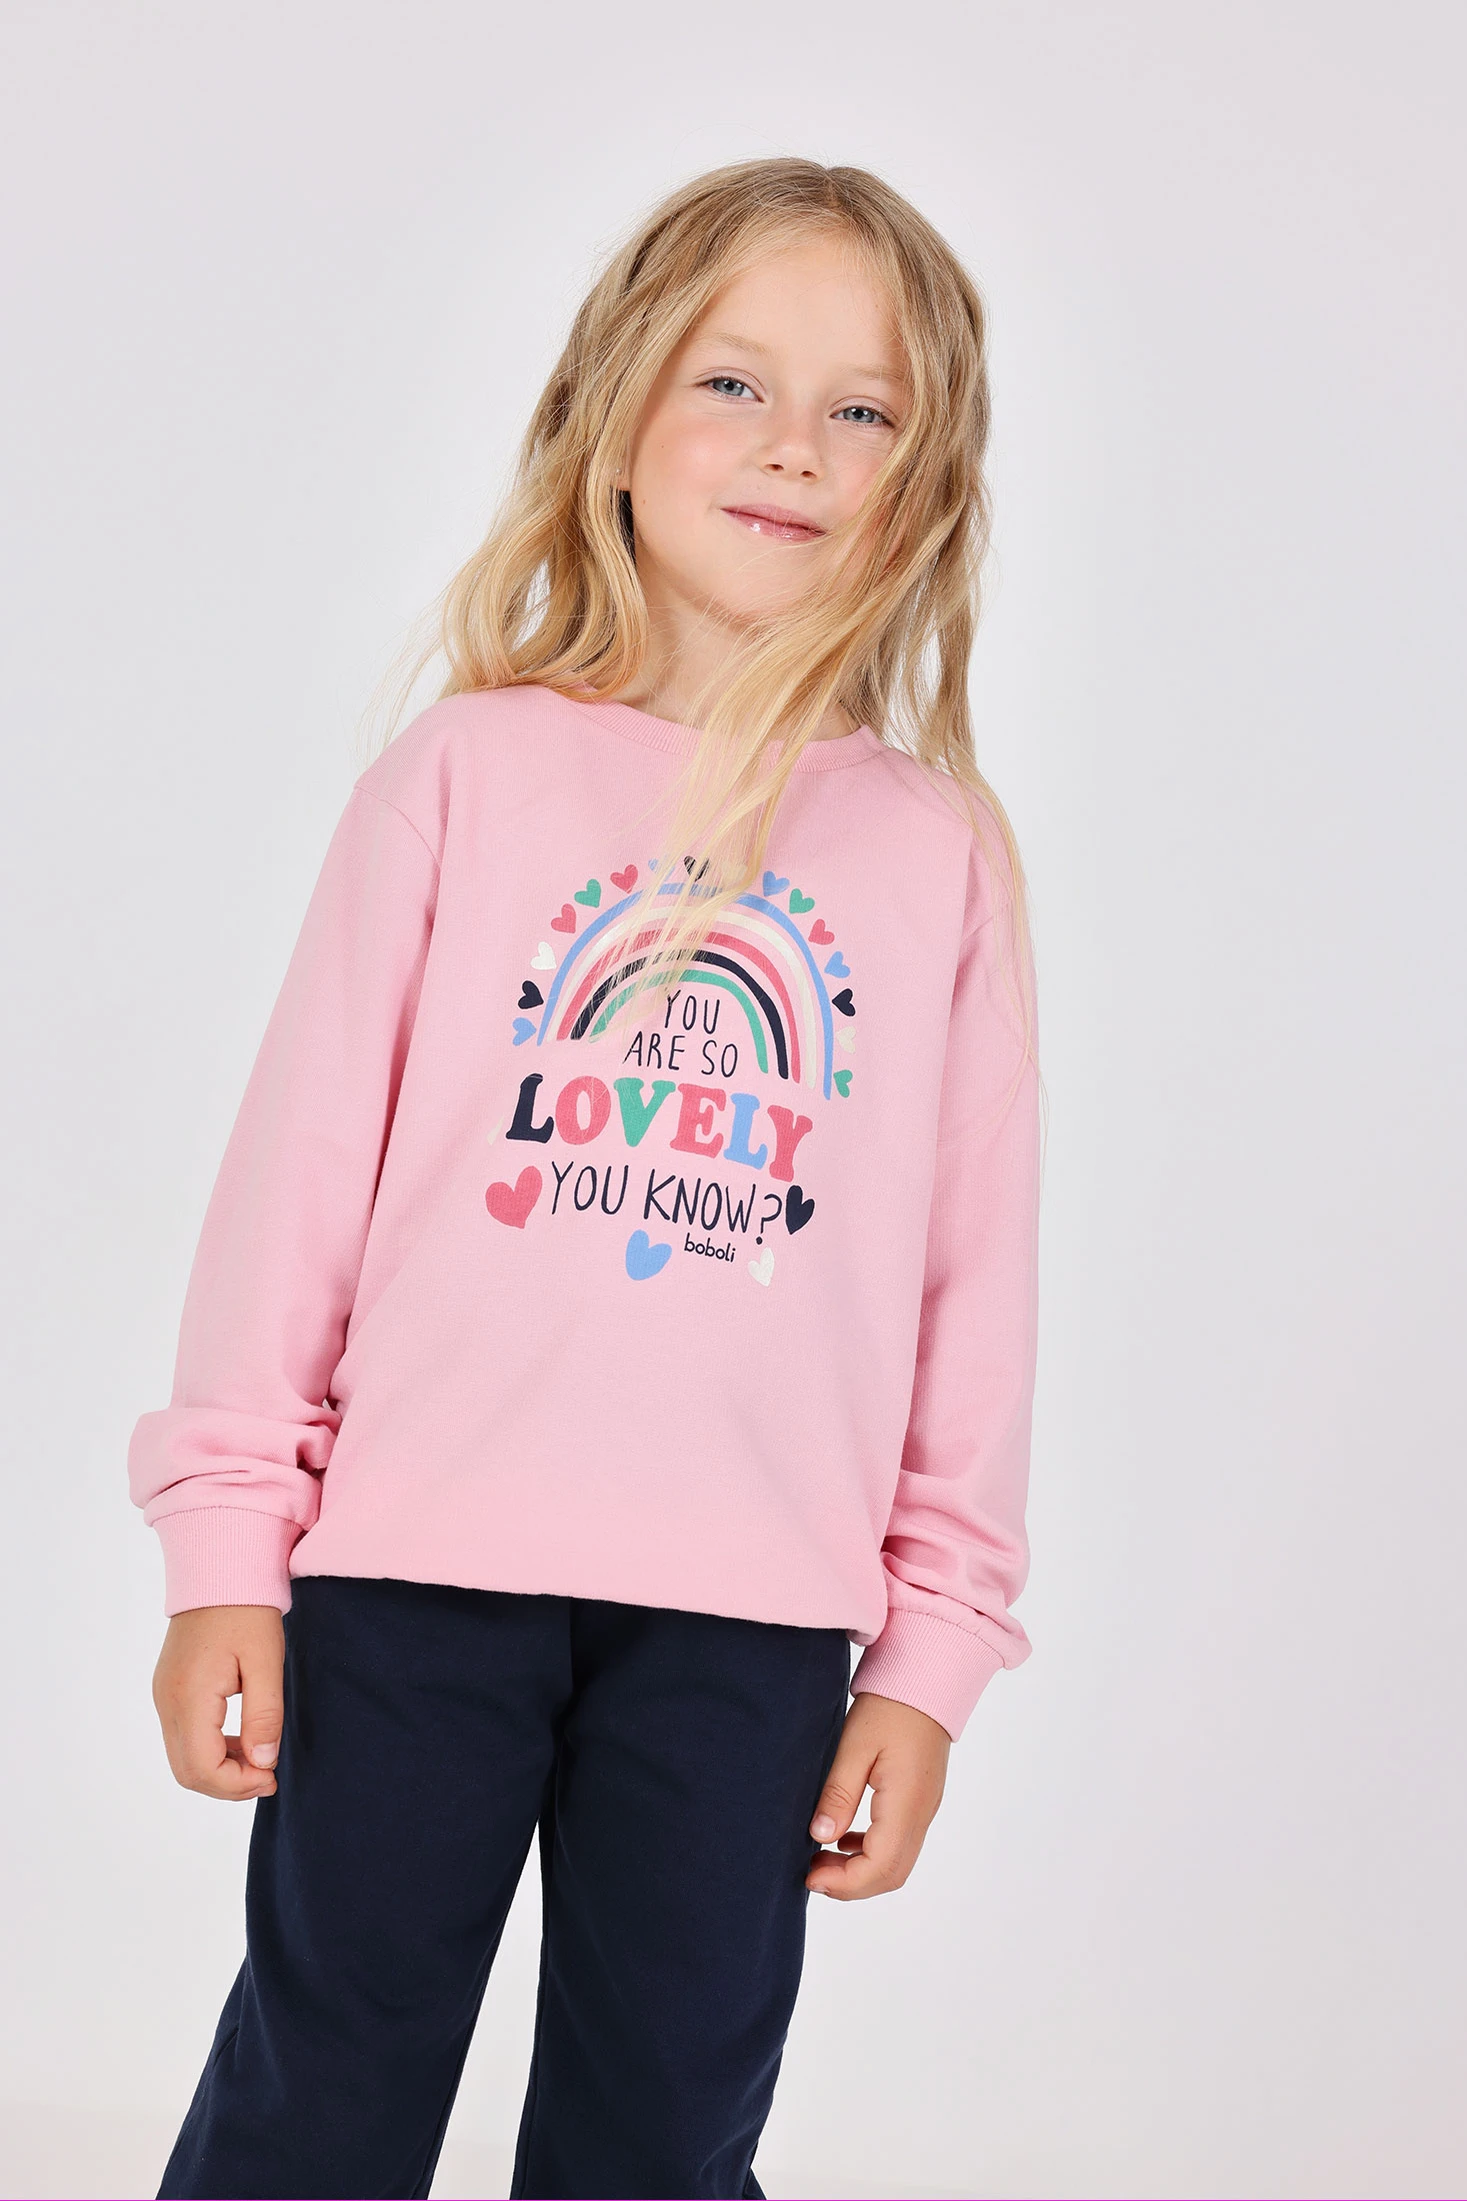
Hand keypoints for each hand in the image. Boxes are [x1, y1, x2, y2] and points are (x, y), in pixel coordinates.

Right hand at [152, 1604, 284, 1800]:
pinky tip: (241, 1741)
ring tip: (259, 1761)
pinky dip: (209, 1751)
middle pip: (187, 1772)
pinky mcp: (168, 1690)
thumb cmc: (246, 1610)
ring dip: (219, 1770)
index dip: (237, 1785)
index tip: (271, 1776)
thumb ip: (264, 1716)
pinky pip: (182, 1737)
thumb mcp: (266, 1661)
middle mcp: (166, 1701)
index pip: (202, 1768)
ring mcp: (163, 1696)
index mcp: (189, 1696)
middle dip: (228, 1785)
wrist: (218, 1569)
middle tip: (268, 1776)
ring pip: (182, 1759)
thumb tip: (261, 1764)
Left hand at [805, 1690, 949, 1899]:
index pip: (880, 1866)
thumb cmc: (890, 1706)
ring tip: (822, 1859)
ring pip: (898, 1862)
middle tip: (812, 1874)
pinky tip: (845, 1837)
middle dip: (851, 1884)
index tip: (811, 1877)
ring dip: (861, 1870)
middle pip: (892, 1874)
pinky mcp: (921, 1799)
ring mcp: (925, 1808)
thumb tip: (820, 1838)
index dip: (845, 1882)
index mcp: (907, 1802)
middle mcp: (922, 1813)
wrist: (927, 1679)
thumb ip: (839, 1794)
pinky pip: (900, 1842)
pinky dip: (872, 1851)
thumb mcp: (855, 1746)